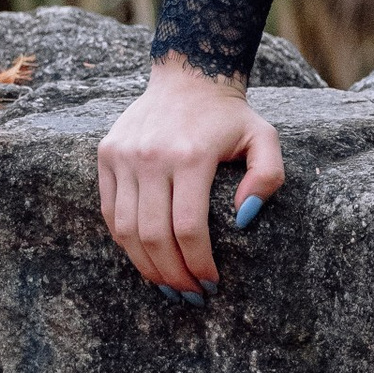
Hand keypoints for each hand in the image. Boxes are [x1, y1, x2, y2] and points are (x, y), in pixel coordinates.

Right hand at [97, 56, 286, 297]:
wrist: (189, 76)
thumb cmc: (230, 117)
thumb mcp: (264, 138)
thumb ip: (267, 177)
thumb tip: (243, 219)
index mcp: (191, 155)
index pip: (188, 227)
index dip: (198, 264)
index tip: (212, 284)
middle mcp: (151, 156)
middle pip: (153, 236)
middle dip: (172, 275)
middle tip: (190, 296)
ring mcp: (123, 156)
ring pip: (125, 229)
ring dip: (146, 267)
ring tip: (168, 287)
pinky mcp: (106, 155)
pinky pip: (110, 211)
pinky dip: (125, 242)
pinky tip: (145, 259)